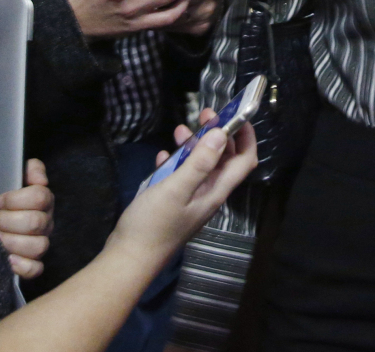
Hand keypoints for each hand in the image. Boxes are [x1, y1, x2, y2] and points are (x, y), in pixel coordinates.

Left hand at [0, 159, 53, 278]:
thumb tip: (40, 180)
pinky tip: (7, 260)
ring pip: (38, 247)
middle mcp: (46, 223)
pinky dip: (22, 266)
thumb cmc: (5, 203)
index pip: (40, 197)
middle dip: (7, 221)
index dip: (15, 199)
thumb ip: (30, 170)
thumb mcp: (15, 179)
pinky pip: (36, 269)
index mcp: (44, 202)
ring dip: (10, 243)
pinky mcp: (33, 265)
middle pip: (35, 223)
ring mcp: (40, 244)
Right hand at [106, 112, 256, 271]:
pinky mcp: (172, 204)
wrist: (127, 260)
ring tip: (180, 129)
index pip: (244, 160)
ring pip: (200, 165)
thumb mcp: (177, 188)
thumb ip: (200, 162)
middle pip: (223, 159)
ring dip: (194, 146)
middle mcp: (208, 194)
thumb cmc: (154, 224)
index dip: (246, 137)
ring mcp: (190, 199)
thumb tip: (222, 134)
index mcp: (216, 190)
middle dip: (219, 135)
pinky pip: (179, 176)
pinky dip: (175, 162)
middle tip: (204, 114)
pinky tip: (162, 155)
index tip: (238, 115)